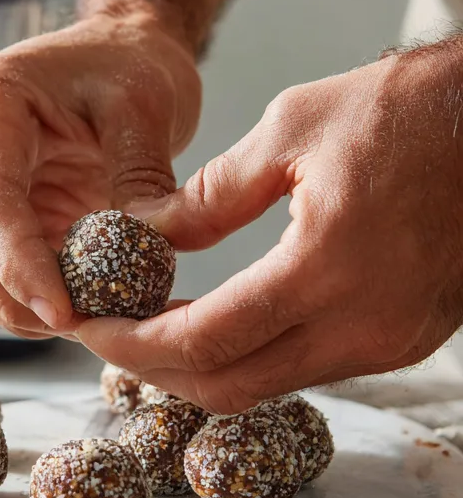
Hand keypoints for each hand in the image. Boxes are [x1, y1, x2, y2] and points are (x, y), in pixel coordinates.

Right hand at [0, 14, 200, 337]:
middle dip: (12, 298)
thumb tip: (140, 260)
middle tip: (76, 331)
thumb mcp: (147, 108)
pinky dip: (29, 292)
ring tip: (82, 324)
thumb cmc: (129, 63)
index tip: (64, 314)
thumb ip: (141, 181)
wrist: (119, 47)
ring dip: (16, 303)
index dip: (20, 267)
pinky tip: (75, 307)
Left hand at [78, 39, 462, 412]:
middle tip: (105, 336)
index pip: (202, 341)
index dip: (132, 343)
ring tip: (147, 328)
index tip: (86, 326)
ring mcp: (388, 343)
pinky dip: (246, 357)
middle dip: (152, 369)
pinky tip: (212, 323)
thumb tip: (146, 236)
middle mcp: (362, 328)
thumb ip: (211, 195)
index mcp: (327, 270)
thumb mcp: (294, 128)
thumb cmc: (410, 109)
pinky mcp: (402, 341)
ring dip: (198, 367)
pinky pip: (304, 370)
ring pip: (265, 386)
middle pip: (227, 388)